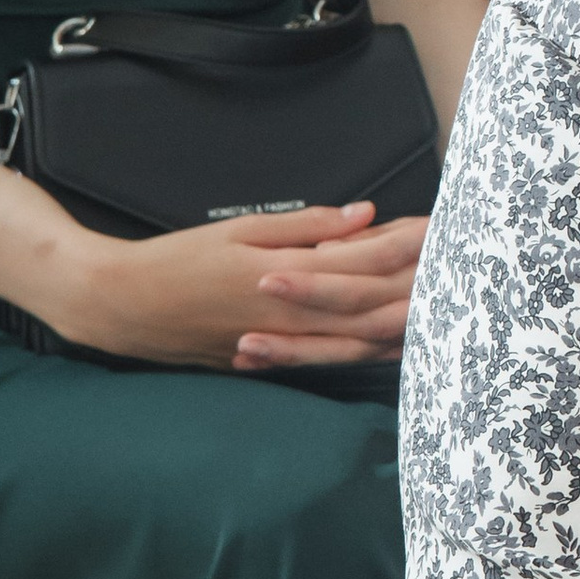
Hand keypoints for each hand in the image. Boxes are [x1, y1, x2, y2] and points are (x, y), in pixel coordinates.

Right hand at [47, 203, 427, 375]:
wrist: (123, 307)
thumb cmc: (177, 261)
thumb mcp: (240, 231)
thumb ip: (305, 227)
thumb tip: (362, 215)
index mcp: (286, 276)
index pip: (364, 261)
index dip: (407, 245)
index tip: (442, 228)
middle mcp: (292, 318)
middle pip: (373, 305)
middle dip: (416, 284)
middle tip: (456, 264)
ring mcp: (283, 347)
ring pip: (360, 341)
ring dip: (402, 323)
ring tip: (439, 305)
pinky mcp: (271, 364)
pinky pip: (333, 360)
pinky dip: (368, 351)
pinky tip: (393, 346)